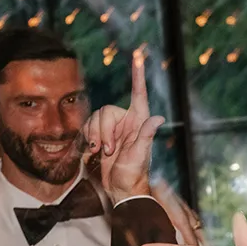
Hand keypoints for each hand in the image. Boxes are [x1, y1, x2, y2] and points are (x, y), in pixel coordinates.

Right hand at [83, 46, 163, 203]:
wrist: (120, 190)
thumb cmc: (133, 175)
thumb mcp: (140, 156)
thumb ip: (146, 136)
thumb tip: (159, 118)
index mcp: (139, 122)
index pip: (138, 94)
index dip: (138, 75)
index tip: (138, 55)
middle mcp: (126, 122)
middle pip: (106, 111)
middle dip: (103, 131)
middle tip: (107, 150)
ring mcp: (113, 129)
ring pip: (95, 119)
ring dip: (94, 137)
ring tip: (100, 153)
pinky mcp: (100, 137)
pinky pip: (87, 128)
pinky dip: (87, 139)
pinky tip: (92, 153)